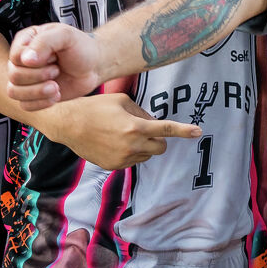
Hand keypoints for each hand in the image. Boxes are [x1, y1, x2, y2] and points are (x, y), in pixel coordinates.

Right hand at [7, 24, 106, 110]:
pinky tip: (56, 95)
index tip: (53, 57)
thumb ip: (45, 42)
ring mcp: (26, 78)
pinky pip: (24, 105)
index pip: (15, 56)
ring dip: (38, 92)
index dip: (34, 61)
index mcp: (26, 40)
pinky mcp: (32, 95)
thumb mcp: (65, 36)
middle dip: (38, 76)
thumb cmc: (80, 48)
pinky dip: (41, 103)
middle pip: (14, 75)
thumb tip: (25, 60)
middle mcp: (22, 60)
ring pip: (14, 92)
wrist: (94, 66)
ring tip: (56, 87)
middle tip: (57, 70)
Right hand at [36, 93, 201, 170]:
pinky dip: (130, 153)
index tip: (198, 131)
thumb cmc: (95, 107)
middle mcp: (131, 145)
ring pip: (146, 155)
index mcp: (135, 126)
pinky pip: (132, 161)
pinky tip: (113, 142)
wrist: (69, 124)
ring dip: (143, 146)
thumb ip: (142, 112)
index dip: (184, 130)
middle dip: (158, 140)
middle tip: (145, 130)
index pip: (165, 129)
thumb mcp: (121, 101)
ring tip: (122, 133)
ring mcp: (122, 158)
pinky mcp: (114, 166)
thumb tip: (154, 124)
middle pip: (160, 147)